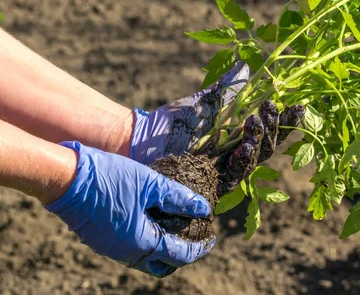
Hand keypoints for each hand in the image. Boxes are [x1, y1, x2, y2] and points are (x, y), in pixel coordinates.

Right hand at [44, 141, 213, 277]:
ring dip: (161, 244)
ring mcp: (111, 247)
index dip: (199, 248)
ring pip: (144, 255)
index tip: (211, 239)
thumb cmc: (110, 178)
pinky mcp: (100, 238)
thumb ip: (178, 198)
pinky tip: (150, 216)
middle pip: (161, 264)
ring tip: (174, 223)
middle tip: (193, 235)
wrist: (64, 178)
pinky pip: (129, 246)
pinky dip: (145, 237)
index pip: (179, 255)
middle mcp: (126, 252)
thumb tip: (203, 208)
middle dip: (180, 253)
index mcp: (142, 243)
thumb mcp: (150, 183)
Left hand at [129, 60, 304, 195]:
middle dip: (275, 128)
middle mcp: (233, 156)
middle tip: (270, 107)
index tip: (298, 106)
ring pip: (255, 161)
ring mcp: (223, 171)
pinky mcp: (211, 184)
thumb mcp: (204, 101)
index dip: (285, 121)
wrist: (139, 139)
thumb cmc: (170, 122)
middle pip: (268, 148)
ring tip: (257, 119)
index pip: (269, 131)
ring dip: (261, 140)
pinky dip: (243, 159)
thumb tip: (247, 65)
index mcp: (236, 137)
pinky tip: (246, 143)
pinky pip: (235, 175)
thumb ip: (227, 88)